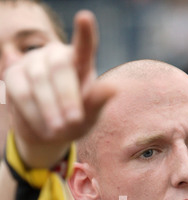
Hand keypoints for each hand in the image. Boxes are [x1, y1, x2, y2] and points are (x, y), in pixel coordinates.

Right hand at [4, 10, 114, 167]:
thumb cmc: (74, 122)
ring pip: (39, 79)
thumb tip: (113, 88)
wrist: (48, 134)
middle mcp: (56, 55)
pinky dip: (33, 113)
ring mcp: (33, 62)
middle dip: (67, 96)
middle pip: (59, 66)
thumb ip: (97, 103)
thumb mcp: (89, 117)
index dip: (84, 32)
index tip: (85, 18)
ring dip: (50, 108)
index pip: (84, 46)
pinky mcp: (14, 75)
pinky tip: (44, 128)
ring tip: (59, 130)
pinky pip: (22, 92)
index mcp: (81, 62)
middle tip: (73, 120)